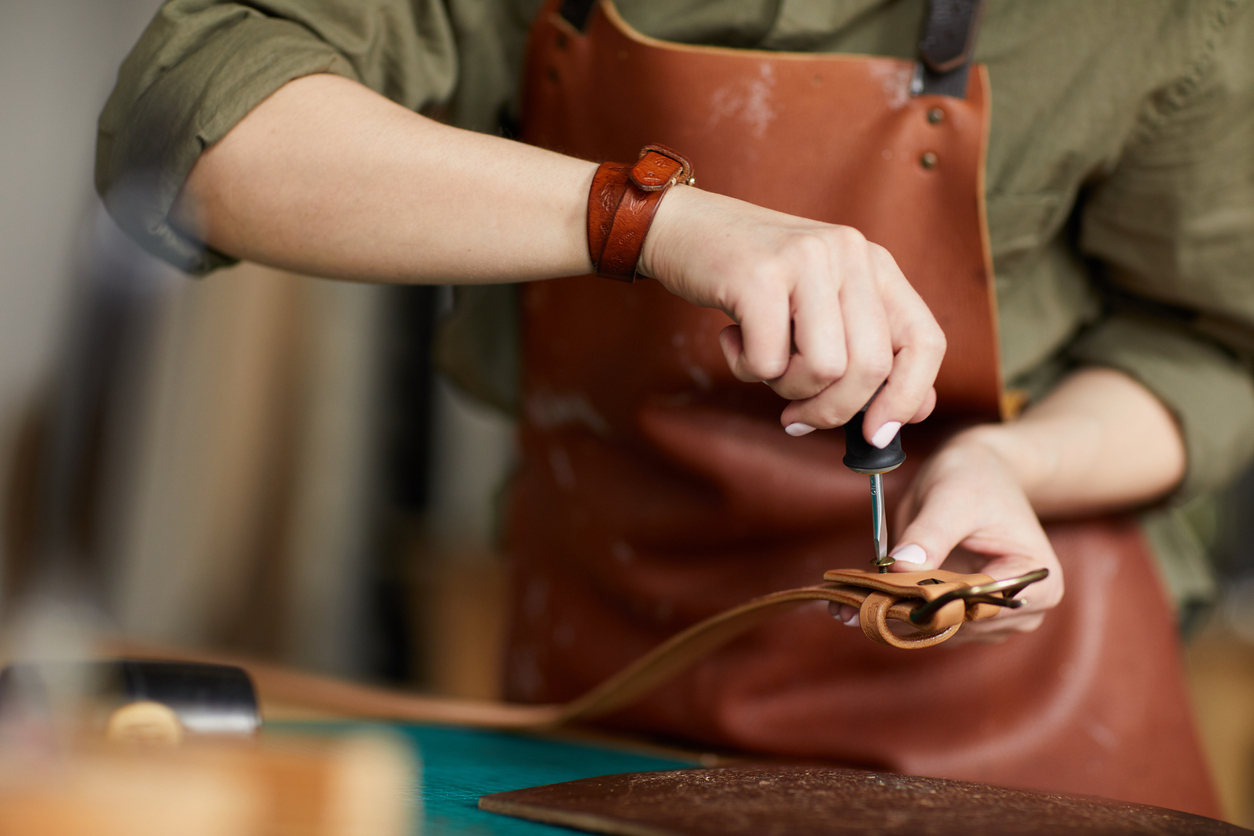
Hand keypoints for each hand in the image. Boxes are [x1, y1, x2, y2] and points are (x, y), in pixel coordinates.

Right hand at [640, 186, 944, 446]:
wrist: (683, 228)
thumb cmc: (752, 281)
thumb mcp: (819, 308)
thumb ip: (864, 350)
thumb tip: (913, 413)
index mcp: (875, 264)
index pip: (926, 342)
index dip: (908, 398)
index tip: (876, 434)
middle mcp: (850, 254)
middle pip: (872, 368)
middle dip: (832, 410)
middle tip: (797, 416)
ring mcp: (808, 260)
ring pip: (825, 370)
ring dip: (786, 386)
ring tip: (760, 359)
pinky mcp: (760, 275)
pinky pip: (769, 361)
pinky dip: (747, 368)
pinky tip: (732, 338)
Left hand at [829, 430, 1063, 641]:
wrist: (977, 471)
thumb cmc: (974, 479)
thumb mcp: (951, 499)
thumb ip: (929, 534)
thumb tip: (900, 566)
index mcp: (1039, 582)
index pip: (982, 608)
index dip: (934, 605)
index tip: (884, 598)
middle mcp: (1021, 610)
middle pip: (959, 624)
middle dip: (907, 612)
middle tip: (852, 603)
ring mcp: (992, 617)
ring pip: (939, 630)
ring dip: (896, 616)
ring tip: (851, 601)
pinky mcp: (962, 614)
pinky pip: (929, 623)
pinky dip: (896, 613)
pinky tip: (860, 601)